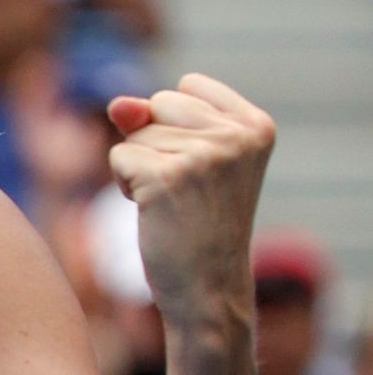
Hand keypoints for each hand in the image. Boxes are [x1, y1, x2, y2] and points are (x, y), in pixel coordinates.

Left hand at [105, 74, 274, 327]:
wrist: (207, 289)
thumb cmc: (197, 223)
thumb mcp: (188, 159)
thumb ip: (153, 119)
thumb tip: (117, 104)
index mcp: (257, 125)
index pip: (187, 86)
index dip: (175, 124)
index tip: (201, 167)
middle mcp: (237, 136)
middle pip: (158, 104)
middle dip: (154, 143)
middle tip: (184, 189)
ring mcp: (204, 155)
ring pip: (134, 133)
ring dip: (139, 168)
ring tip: (172, 203)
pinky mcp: (167, 177)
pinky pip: (119, 157)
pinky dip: (125, 184)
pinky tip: (155, 211)